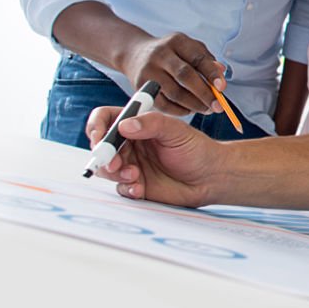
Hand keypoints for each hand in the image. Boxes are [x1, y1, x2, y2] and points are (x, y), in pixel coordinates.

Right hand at [87, 108, 224, 206]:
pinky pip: (120, 188)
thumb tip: (124, 125)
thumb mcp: (177, 131)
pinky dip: (126, 188)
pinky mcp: (136, 185)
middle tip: (114, 163)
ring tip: (134, 175)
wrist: (210, 177)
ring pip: (107, 169)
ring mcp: (132, 165)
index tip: (99, 137)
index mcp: (137, 125)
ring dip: (114, 173)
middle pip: (101, 147)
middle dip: (103, 155)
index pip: (107, 119)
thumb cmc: (197, 149)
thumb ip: (152, 124)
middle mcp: (130, 144)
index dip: (98, 126)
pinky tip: (140, 188)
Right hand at [117, 32, 226, 116]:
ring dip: (194, 105)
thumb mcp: (188, 48)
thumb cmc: (170, 53)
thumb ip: (206, 60)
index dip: (211, 73)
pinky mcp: (140, 87)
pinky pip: (163, 104)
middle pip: (185, 76)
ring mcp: (149, 70)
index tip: (222, 88)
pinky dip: (179, 111)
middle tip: (217, 106)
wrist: (135, 54)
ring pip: (175, 93)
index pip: (198, 57)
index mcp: (177, 41)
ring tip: (206, 109)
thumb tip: (221, 72)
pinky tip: (189, 110)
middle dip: (204, 93)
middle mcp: (161, 54)